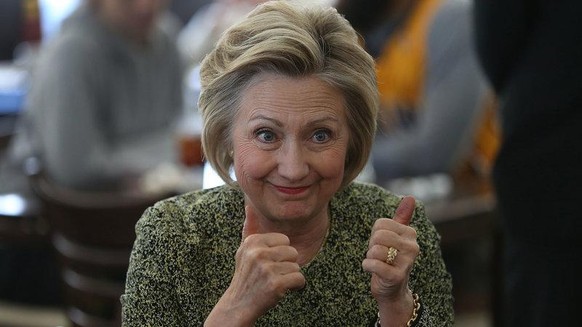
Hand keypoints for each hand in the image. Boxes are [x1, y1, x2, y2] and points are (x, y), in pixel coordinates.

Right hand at [207, 205, 304, 325]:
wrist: (238, 305)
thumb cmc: (246, 276)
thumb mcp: (244, 250)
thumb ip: (249, 227)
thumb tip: (249, 204)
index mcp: (253, 241)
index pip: (284, 240)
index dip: (280, 254)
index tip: (268, 264)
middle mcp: (258, 252)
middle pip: (293, 252)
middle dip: (287, 265)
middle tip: (272, 275)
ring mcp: (266, 268)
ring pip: (297, 266)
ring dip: (290, 277)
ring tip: (275, 282)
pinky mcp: (275, 283)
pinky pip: (300, 279)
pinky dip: (296, 287)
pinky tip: (282, 290)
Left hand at [362, 196, 418, 302]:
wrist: (392, 290)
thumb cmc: (390, 259)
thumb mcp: (395, 236)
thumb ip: (402, 216)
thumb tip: (410, 197)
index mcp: (410, 233)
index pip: (380, 224)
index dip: (375, 234)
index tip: (382, 244)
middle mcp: (412, 246)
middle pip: (378, 235)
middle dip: (372, 246)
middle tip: (379, 255)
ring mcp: (407, 262)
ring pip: (375, 249)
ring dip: (370, 257)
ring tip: (379, 263)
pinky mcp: (397, 276)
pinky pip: (374, 264)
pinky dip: (367, 266)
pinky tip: (373, 271)